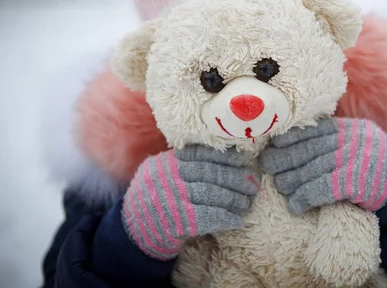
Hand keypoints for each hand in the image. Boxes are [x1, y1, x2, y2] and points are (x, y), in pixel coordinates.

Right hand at [122, 146, 258, 259]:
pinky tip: (237, 220)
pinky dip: (225, 218)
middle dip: (235, 178)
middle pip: (210, 174)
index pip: (202, 154)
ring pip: (211, 194)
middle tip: (252, 184)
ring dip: (234, 199)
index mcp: (166, 162)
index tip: (243, 161)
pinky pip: (206, 217)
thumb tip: (228, 156)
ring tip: (247, 203)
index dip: (226, 157)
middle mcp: (167, 177)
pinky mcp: (174, 221)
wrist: (134, 232)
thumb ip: (185, 164)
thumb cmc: (156, 200)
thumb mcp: (163, 175)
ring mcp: (170, 198)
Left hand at [260, 118, 386, 214]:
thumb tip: (288, 142)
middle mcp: (350, 141)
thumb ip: (331, 139)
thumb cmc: (371, 164)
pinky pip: (322, 189)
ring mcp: (354, 160)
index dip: (288, 139)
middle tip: (268, 168)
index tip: (272, 147)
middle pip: (308, 149)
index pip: (311, 130)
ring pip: (312, 170)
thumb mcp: (355, 142)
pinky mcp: (357, 182)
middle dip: (284, 160)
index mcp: (347, 129)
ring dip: (291, 182)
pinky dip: (305, 198)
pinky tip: (295, 205)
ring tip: (281, 188)